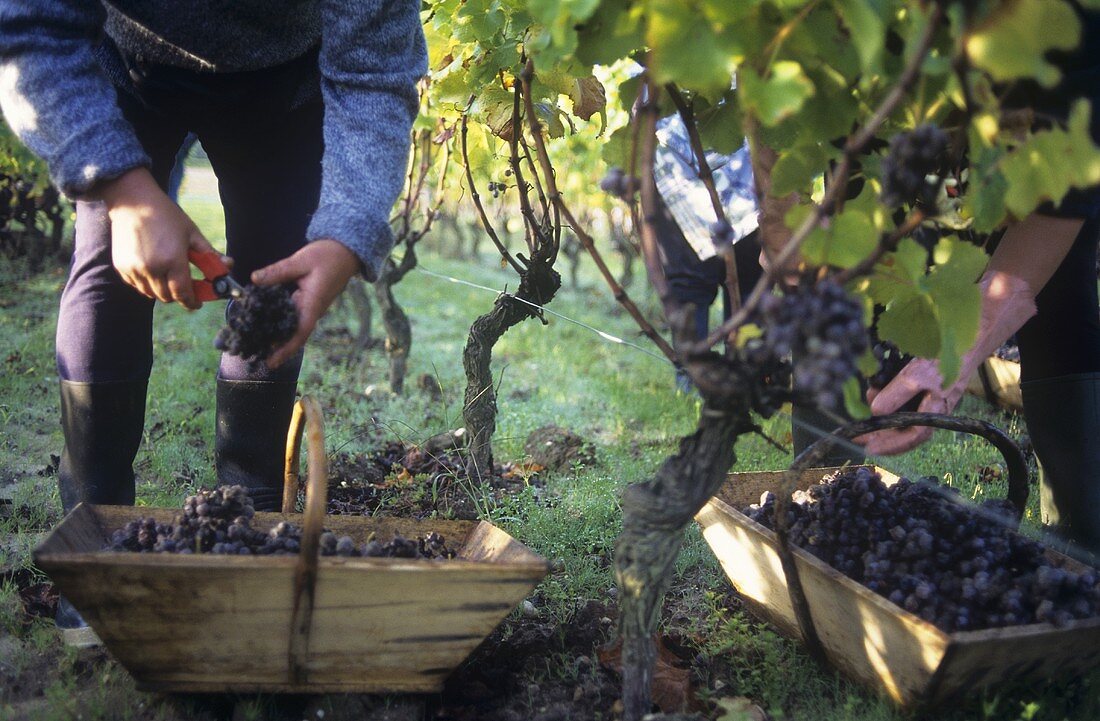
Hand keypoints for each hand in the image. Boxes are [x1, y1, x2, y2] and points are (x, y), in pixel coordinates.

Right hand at [100, 168, 217, 309]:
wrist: (133, 202)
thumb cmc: (166, 215)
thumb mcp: (192, 233)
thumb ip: (209, 254)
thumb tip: (228, 266)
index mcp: (172, 260)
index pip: (183, 294)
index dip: (192, 302)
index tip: (197, 303)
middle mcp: (151, 268)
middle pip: (167, 297)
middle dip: (178, 295)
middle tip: (185, 286)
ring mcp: (134, 269)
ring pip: (151, 294)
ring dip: (162, 290)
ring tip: (168, 275)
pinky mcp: (122, 267)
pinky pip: (137, 286)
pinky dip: (147, 284)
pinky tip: (152, 269)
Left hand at [251, 240, 360, 367]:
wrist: (345, 252)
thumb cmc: (328, 256)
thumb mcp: (301, 260)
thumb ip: (278, 271)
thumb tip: (255, 279)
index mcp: (313, 303)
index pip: (300, 332)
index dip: (286, 349)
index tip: (272, 362)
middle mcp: (312, 310)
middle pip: (294, 334)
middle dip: (276, 347)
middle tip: (253, 354)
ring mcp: (310, 307)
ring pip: (292, 326)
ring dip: (276, 336)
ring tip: (254, 342)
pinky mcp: (307, 302)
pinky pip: (293, 316)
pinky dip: (278, 321)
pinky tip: (263, 321)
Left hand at [858, 358, 966, 454]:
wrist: (961, 343)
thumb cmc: (940, 360)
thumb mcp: (915, 375)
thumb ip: (896, 394)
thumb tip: (876, 413)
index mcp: (935, 413)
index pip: (912, 437)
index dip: (891, 445)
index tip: (870, 449)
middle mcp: (933, 413)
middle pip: (906, 432)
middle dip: (881, 436)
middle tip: (858, 437)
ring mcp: (929, 405)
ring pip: (904, 420)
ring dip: (883, 421)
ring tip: (865, 419)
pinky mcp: (924, 395)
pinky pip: (905, 407)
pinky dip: (889, 407)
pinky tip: (877, 400)